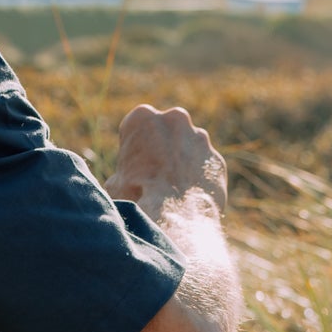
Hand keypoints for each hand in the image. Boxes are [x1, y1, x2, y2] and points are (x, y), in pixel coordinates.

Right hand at [105, 104, 227, 220]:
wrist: (172, 214)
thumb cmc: (136, 195)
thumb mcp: (115, 182)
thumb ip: (123, 172)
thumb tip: (124, 181)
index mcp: (142, 117)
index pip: (136, 129)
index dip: (134, 150)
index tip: (133, 167)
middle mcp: (174, 119)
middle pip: (166, 132)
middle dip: (162, 149)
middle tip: (154, 177)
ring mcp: (200, 138)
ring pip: (189, 147)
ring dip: (182, 162)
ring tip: (172, 191)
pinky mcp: (216, 159)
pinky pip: (204, 168)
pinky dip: (198, 179)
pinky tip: (188, 198)